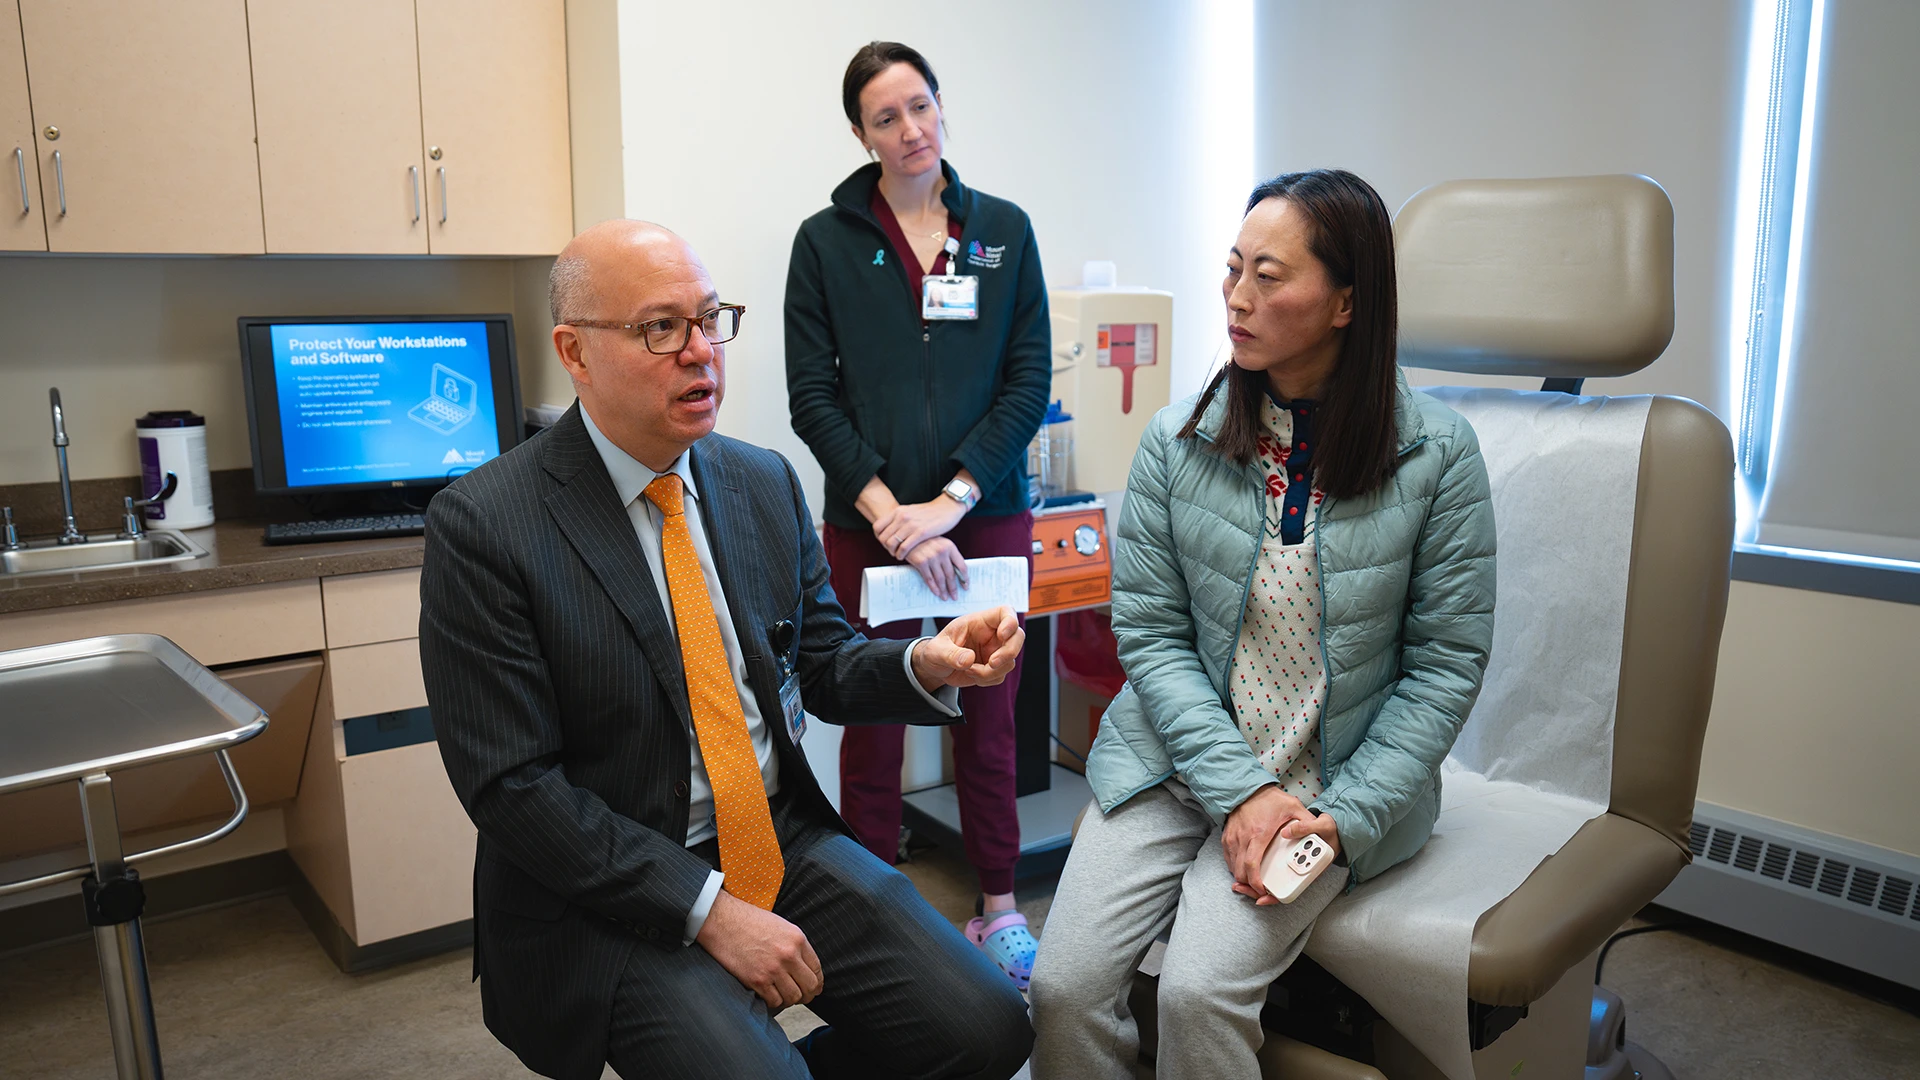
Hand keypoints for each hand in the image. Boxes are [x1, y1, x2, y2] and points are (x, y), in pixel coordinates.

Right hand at [694, 890, 822, 1008]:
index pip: (817, 969)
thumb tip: (804, 967)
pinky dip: (774, 1002)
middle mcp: (789, 955)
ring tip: (784, 996)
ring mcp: (773, 969)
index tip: (814, 988)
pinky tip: (769, 995)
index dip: (817, 982)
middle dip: (808, 995)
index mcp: (797, 939)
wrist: (722, 920)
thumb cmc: (748, 921)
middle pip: (809, 986)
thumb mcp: (780, 925)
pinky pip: (774, 1001)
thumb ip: (795, 945)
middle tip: (802, 997)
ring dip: (790, 1000)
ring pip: (793, 997)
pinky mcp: (757, 980)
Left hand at [873, 497, 965, 559]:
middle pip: (883, 537)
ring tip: (898, 555)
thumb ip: (899, 519)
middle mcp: (902, 517)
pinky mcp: (921, 533)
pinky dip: (901, 554)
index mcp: (898, 511)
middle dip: (886, 547)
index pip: (877, 527)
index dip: (879, 537)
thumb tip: (890, 530)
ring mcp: (911, 524)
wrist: (947, 508)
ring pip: (891, 544)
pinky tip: (904, 556)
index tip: (885, 542)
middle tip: (892, 551)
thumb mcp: (910, 511)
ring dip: (893, 552)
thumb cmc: (929, 512)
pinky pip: (904, 547)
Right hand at [903, 536, 968, 600]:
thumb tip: (957, 574)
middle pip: (951, 574)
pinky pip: (929, 579)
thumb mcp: (940, 543)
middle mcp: (942, 552)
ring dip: (944, 590)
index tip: (965, 587)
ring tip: (945, 597)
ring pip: (940, 578)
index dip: (965, 578)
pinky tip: (937, 593)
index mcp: (950, 546)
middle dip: (953, 588)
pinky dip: (934, 588)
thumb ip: (948, 556)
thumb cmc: (925, 541)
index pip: (962, 566)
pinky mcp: (921, 562)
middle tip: (955, 596)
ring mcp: (931, 557)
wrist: (907, 536)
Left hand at [910, 605, 1023, 691]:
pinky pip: (1001, 675)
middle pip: (1018, 636)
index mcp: (980, 622)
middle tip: (992, 663)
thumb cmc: (935, 651)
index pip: (1005, 612)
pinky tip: (971, 675)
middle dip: (1009, 652)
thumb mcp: (936, 650)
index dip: (1010, 621)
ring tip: (968, 670)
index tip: (1002, 635)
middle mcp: (991, 635)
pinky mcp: (994, 668)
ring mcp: (995, 651)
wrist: (935, 668)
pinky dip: (987, 680)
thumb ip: (950, 654)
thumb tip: (968, 659)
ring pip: (1010, 661)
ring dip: (991, 671)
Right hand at [1222, 786, 1316, 905]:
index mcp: (1259, 834)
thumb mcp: (1293, 806)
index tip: (1262, 891)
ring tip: (1254, 881)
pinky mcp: (1226, 837)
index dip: (1256, 883)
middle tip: (1261, 889)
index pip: (1252, 865)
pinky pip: (1228, 859)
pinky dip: (1235, 867)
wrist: (1247, 788)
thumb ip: (1306, 822)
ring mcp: (1232, 838)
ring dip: (1242, 877)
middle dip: (1249, 885)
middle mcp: (1242, 838)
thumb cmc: (1269, 799)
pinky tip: (1245, 868)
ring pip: (1232, 867)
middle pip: (1240, 872)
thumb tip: (1313, 837)